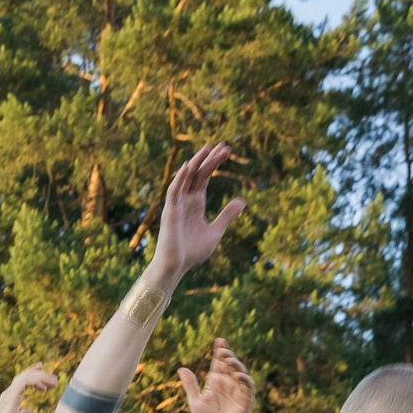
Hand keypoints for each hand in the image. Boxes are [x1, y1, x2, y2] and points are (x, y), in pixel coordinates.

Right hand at [0, 366, 60, 412]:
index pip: (22, 381)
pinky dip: (36, 381)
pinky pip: (24, 383)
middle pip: (25, 376)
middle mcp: (9, 394)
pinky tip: (44, 387)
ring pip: (26, 377)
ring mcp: (9, 395)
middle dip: (41, 374)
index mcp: (11, 398)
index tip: (47, 375)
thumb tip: (28, 411)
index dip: (34, 375)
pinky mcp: (11, 398)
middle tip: (55, 379)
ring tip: (54, 383)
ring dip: (41, 377)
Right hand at [148, 143, 245, 278]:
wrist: (176, 267)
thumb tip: (242, 201)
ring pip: (186, 177)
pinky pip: (174, 191)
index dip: (214, 163)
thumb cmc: (192, 252)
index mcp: (196, 203)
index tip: (226, 150)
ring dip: (197, 162)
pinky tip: (189, 166)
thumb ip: (227, 216)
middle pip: (198, 173)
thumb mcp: (215, 231)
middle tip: (224, 145)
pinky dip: (180, 178)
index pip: (205, 177)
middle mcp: (186, 199)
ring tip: (208, 148)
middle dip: (210, 159)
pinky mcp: (170, 211)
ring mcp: (177, 204)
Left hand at [177, 337, 252, 412]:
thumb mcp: (196, 402)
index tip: (219, 340)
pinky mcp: (246, 398)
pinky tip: (237, 375)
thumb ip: (191, 385)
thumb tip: (181, 368)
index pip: (218, 363)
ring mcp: (238, 390)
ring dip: (235, 364)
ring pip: (240, 371)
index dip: (219, 351)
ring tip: (228, 359)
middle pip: (230, 364)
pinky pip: (248, 385)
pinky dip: (244, 378)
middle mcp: (228, 383)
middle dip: (227, 355)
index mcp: (216, 382)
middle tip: (222, 348)